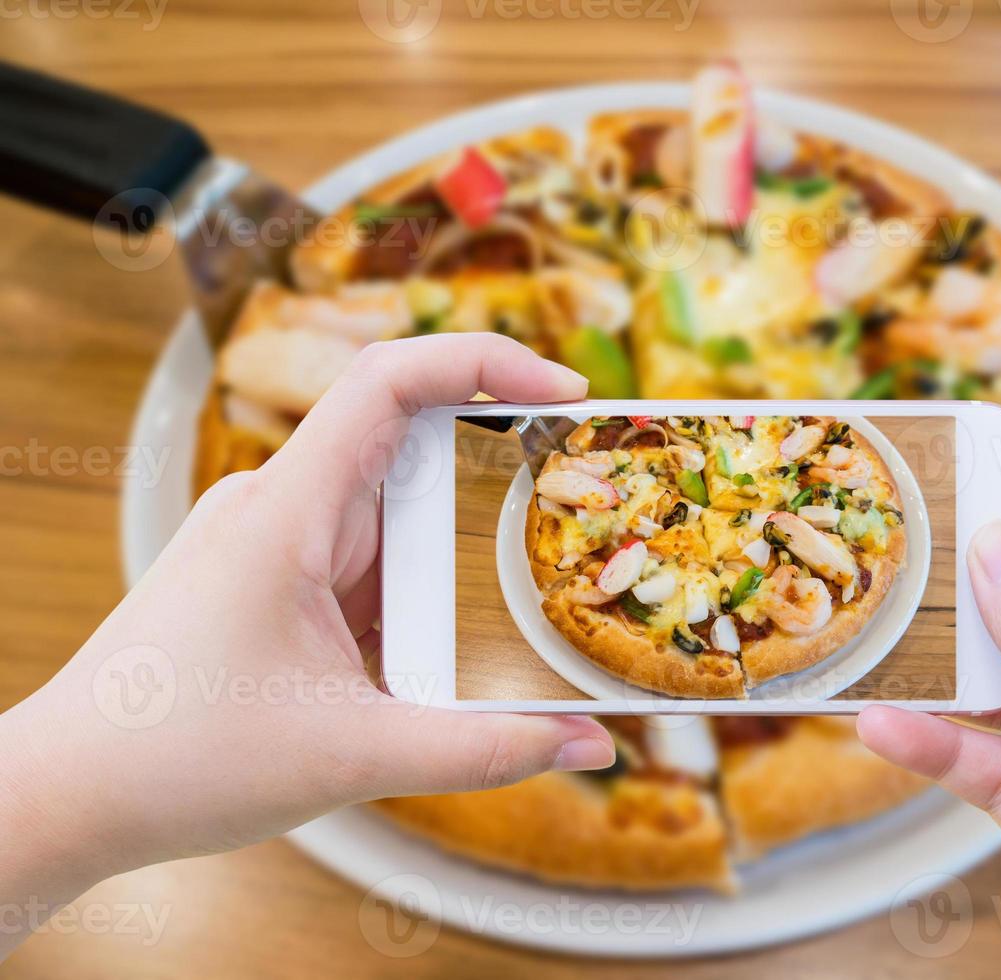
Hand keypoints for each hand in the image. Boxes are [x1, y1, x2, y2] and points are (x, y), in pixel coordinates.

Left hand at [0, 334, 613, 956]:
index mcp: (286, 511)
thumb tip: (596, 746)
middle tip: (588, 496)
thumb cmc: (177, 762)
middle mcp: (280, 507)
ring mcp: (276, 543)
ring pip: (395, 513)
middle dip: (504, 465)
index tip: (567, 392)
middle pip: (412, 446)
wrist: (66, 797)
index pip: (389, 381)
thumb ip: (484, 750)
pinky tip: (466, 638)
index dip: (484, 361)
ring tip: (544, 579)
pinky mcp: (276, 581)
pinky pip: (370, 561)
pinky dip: (425, 588)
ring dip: (465, 541)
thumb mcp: (354, 757)